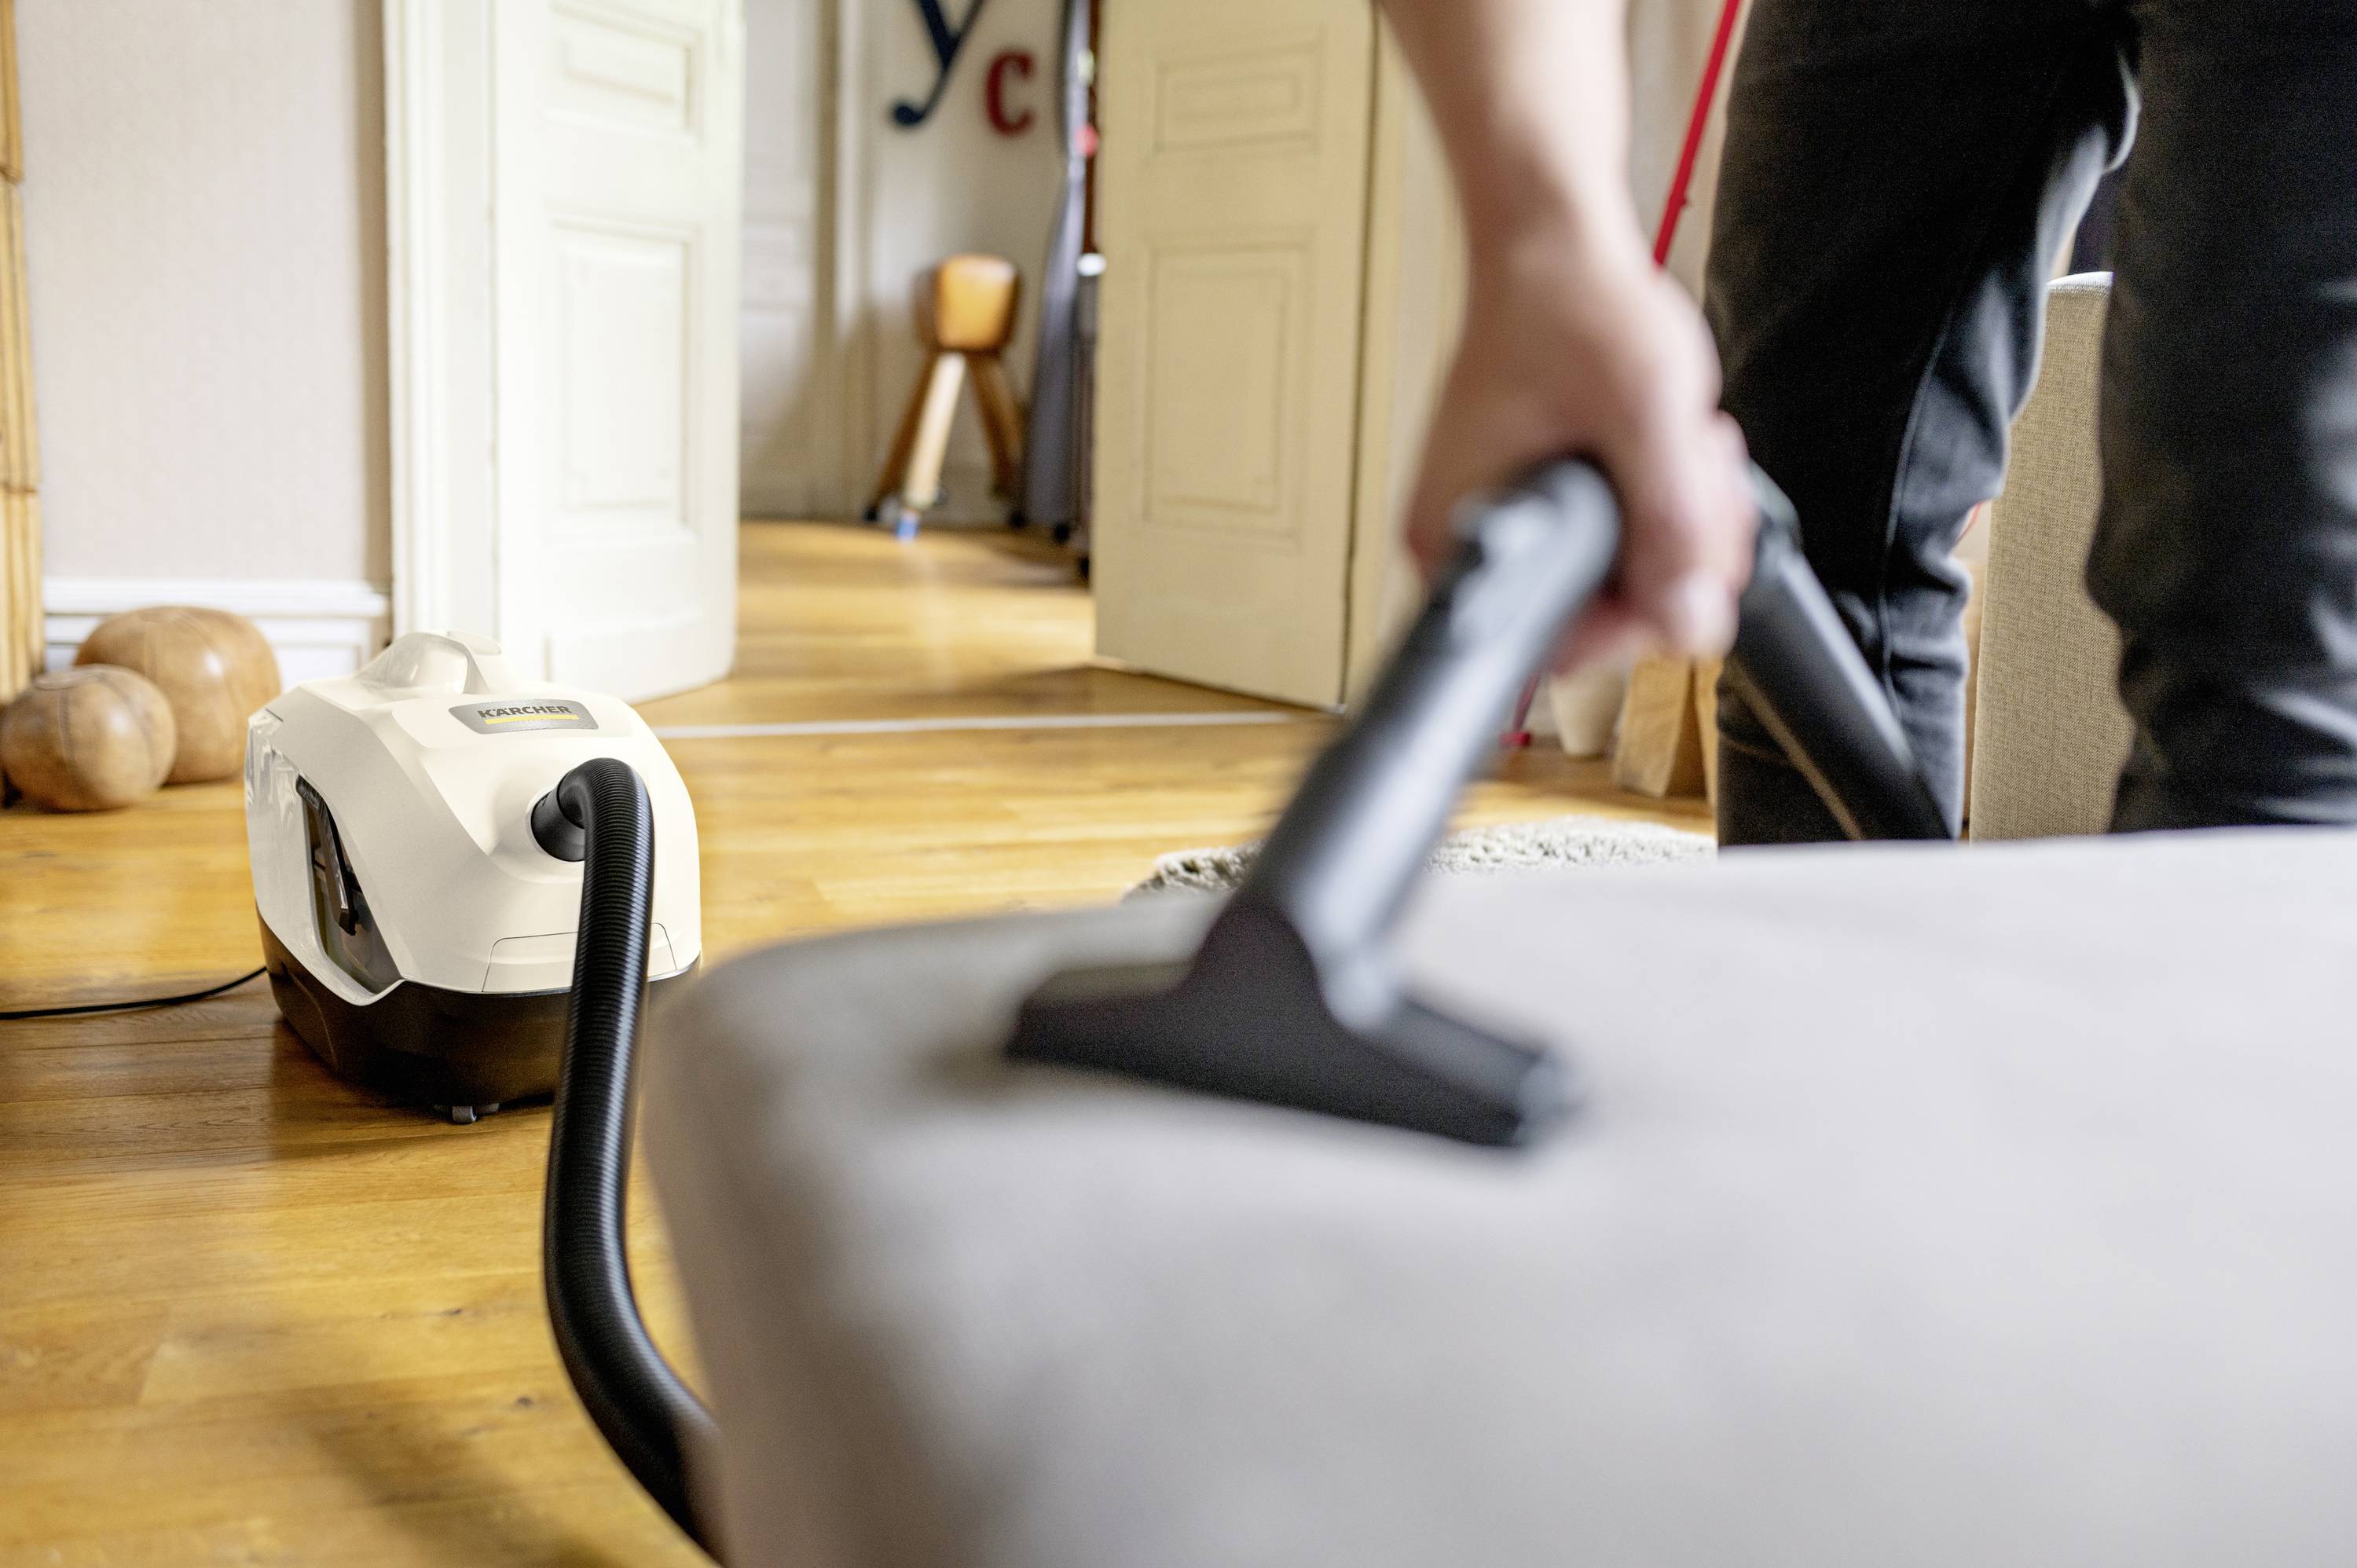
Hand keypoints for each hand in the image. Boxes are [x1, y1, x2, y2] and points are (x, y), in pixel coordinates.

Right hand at [1404, 242, 1756, 667]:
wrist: (1552, 244)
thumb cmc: (1568, 303)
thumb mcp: (1643, 412)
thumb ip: (1672, 520)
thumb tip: (1690, 618)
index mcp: (1463, 535)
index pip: (1561, 645)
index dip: (1638, 611)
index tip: (1681, 550)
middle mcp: (1471, 545)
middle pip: (1601, 618)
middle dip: (1674, 555)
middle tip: (1697, 473)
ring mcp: (1509, 526)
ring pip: (1622, 582)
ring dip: (1678, 524)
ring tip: (1683, 444)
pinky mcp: (1539, 506)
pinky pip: (1617, 544)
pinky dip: (1658, 505)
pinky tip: (1665, 450)